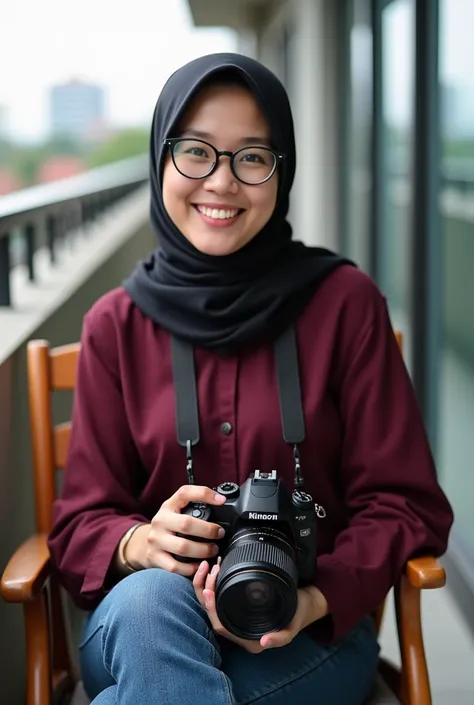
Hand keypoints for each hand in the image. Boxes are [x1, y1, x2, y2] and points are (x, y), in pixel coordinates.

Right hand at [125, 485, 226, 576]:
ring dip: (203, 550)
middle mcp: (160, 520)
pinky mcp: (155, 557)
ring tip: (213, 550)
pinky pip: (176, 566)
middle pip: (186, 524)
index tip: (222, 501)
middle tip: (220, 534)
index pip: (184, 493)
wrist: (144, 543)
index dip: (204, 494)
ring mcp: (156, 540)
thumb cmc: (169, 526)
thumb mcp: (177, 511)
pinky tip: (201, 564)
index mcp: (168, 506)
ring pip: (183, 547)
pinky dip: (192, 567)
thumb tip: (221, 503)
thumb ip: (194, 507)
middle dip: (208, 530)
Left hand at [193, 560, 328, 652]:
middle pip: (212, 612)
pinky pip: (219, 595)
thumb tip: (265, 642)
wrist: (306, 603)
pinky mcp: (239, 602)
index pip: (221, 626)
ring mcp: (237, 615)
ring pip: (213, 602)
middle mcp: (239, 628)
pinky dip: (214, 582)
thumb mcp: (293, 626)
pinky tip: (216, 568)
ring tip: (211, 565)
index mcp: (248, 637)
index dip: (212, 609)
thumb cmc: (298, 614)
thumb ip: (281, 637)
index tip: (209, 590)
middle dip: (205, 591)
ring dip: (207, 584)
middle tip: (210, 569)